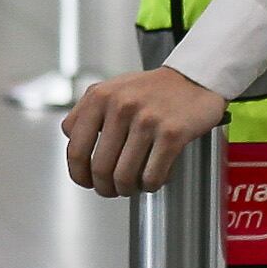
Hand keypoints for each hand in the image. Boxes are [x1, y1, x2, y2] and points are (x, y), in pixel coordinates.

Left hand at [63, 66, 227, 198]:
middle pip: (100, 169)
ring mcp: (147, 120)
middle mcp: (121, 106)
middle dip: (105, 188)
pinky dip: (150, 185)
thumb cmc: (153, 89)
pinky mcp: (172, 133)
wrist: (195, 78)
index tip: (86, 182)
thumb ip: (86, 111)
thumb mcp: (111, 89)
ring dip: (127, 189)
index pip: (76, 149)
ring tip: (132, 186)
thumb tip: (71, 141)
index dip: (79, 175)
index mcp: (100, 96)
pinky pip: (152, 176)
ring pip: (124, 177)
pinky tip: (152, 179)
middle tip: (112, 189)